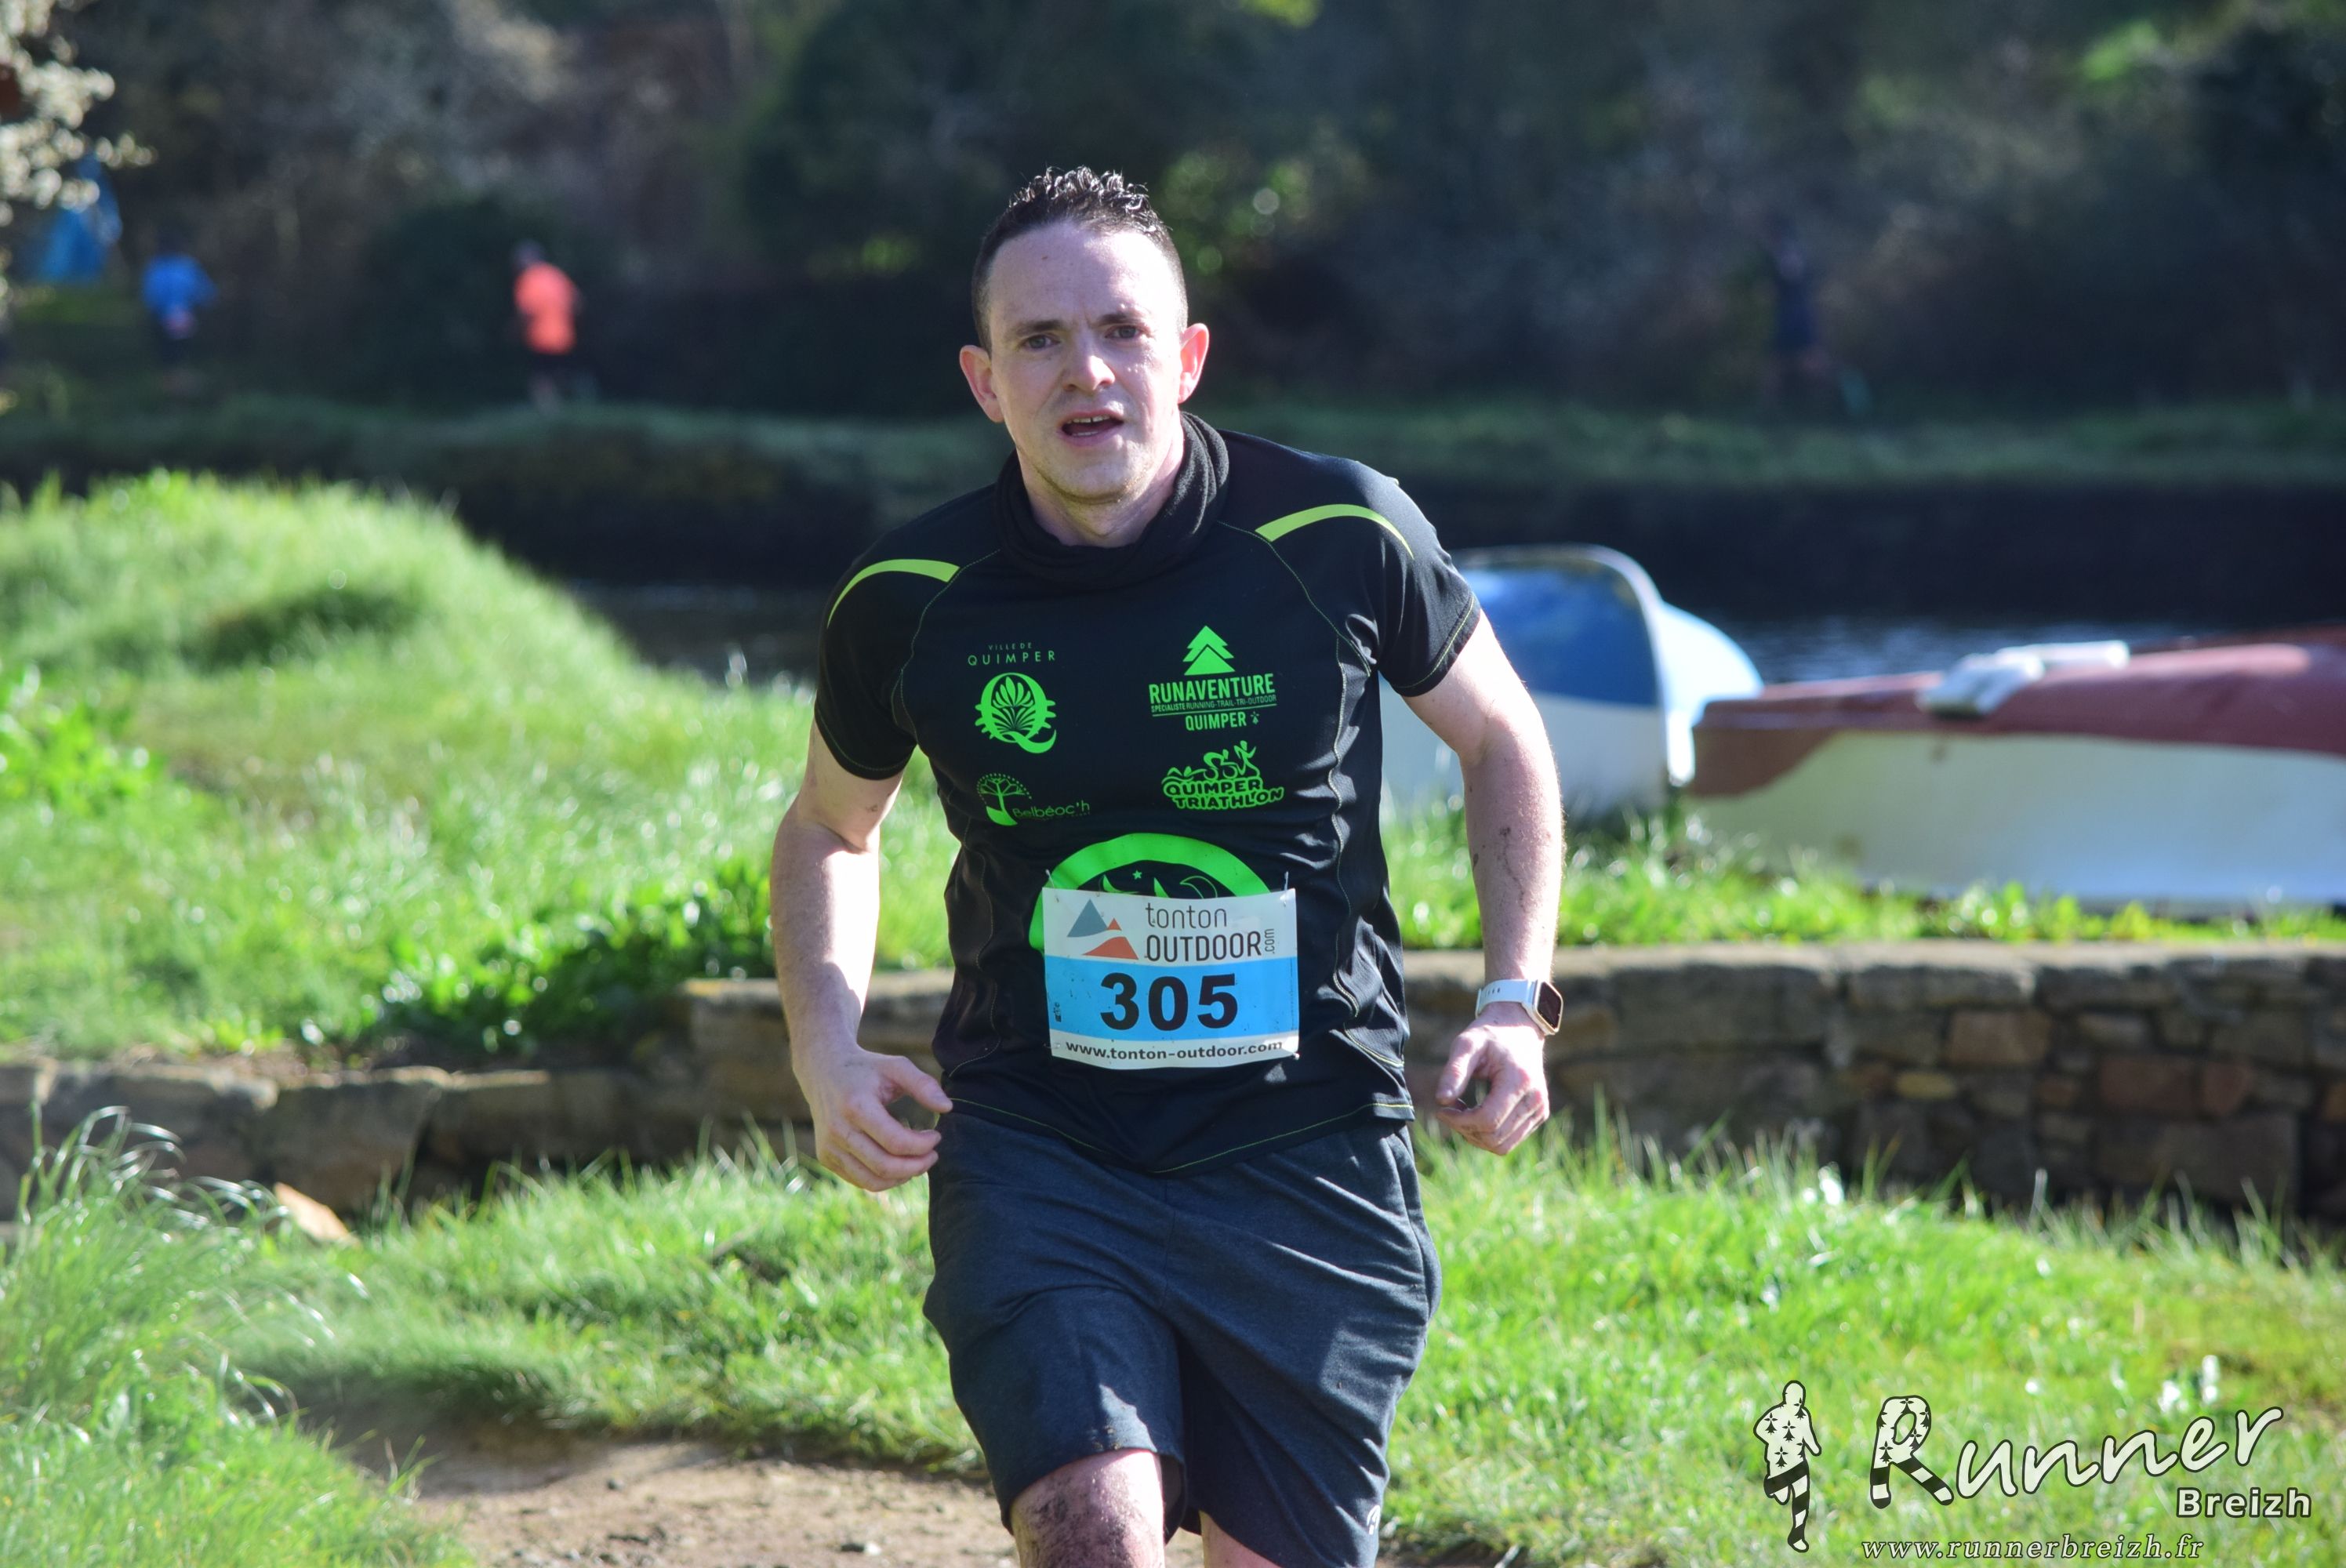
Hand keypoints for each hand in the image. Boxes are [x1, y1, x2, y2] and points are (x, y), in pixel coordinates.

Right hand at [792, 1042, 952, 1190]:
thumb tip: (948, 1108)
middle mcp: (838, 1130)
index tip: (936, 1136)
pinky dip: (884, 1179)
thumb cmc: (866, 1069)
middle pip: (885, 1166)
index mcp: (856, 1106)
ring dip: (902, 1177)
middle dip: (917, 1166)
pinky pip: (860, 1180)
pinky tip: (898, 1164)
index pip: (896, 1142)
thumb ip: (923, 1084)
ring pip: (872, 1181)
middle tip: (933, 1156)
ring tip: (918, 1163)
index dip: (923, 1145)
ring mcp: (829, 1147)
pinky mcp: (826, 1158)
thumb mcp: (896, 1066)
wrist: (823, 1071)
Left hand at [1431, 1007, 1549, 1154]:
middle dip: (1465, 1129)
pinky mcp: (1539, 1115)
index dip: (1459, 1121)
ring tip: (1463, 1111)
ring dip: (1475, 1135)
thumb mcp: (1467, 1044)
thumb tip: (1441, 1100)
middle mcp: (1535, 1100)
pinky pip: (1509, 1141)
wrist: (1519, 1029)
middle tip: (1451, 1109)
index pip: (1488, 1121)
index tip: (1442, 1109)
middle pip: (1494, 1138)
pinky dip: (1488, 1135)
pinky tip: (1477, 1113)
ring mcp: (1540, 1110)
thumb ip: (1454, 1071)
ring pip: (1502, 1146)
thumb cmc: (1489, 1035)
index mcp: (1520, 1081)